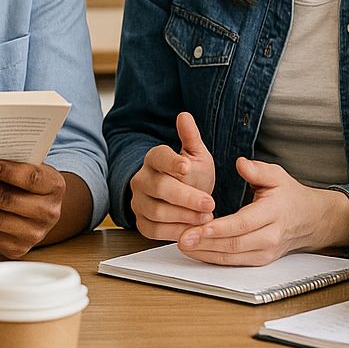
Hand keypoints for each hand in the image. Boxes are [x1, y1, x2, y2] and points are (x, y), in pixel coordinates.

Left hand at [0, 160, 65, 257]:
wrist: (41, 210)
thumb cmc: (29, 183)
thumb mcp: (29, 166)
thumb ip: (10, 163)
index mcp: (54, 186)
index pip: (31, 177)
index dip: (8, 171)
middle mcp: (48, 213)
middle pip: (7, 201)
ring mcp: (33, 234)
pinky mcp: (16, 249)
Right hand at [128, 111, 216, 239]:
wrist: (185, 199)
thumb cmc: (191, 176)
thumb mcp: (197, 155)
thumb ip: (191, 137)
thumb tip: (184, 116)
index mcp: (154, 158)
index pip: (158, 157)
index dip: (171, 162)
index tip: (187, 166)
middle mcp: (142, 179)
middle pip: (159, 187)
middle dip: (187, 197)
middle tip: (209, 203)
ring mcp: (139, 201)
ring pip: (156, 211)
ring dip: (184, 216)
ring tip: (205, 218)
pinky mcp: (141, 222)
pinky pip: (153, 230)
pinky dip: (174, 232)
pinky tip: (192, 230)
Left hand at [177, 157, 348, 264]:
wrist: (309, 220)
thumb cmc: (289, 196)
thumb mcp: (278, 175)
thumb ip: (259, 170)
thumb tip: (242, 164)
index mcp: (274, 212)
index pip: (244, 223)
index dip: (221, 227)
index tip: (200, 227)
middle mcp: (270, 236)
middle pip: (235, 244)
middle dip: (206, 243)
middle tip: (182, 239)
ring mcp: (266, 252)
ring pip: (232, 257)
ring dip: (206, 253)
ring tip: (184, 245)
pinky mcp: (260, 260)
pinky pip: (234, 262)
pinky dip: (213, 258)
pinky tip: (196, 252)